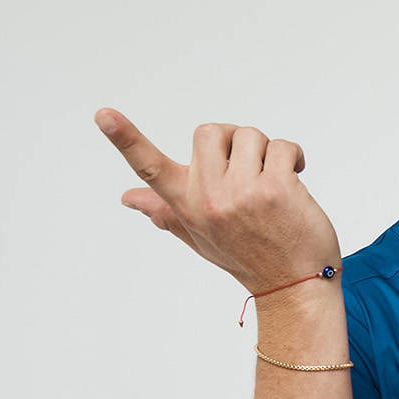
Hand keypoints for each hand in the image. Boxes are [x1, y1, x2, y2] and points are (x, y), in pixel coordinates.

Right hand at [98, 109, 341, 293]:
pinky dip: (293, 156)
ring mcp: (243, 194)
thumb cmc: (249, 257)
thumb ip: (165, 210)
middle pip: (209, 131)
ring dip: (267, 151)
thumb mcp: (200, 237)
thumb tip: (128, 197)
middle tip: (248, 169)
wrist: (295, 284)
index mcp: (187, 206)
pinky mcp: (277, 189)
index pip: (150, 169)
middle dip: (233, 141)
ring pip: (249, 135)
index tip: (103, 114)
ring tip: (273, 181)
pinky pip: (282, 146)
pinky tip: (295, 177)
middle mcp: (210, 199)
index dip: (125, 139)